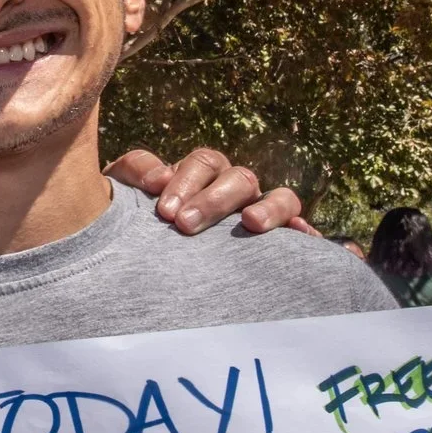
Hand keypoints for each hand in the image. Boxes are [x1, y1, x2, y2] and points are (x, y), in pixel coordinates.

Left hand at [107, 146, 309, 234]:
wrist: (140, 269)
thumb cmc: (134, 230)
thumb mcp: (125, 201)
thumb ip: (134, 176)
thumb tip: (159, 177)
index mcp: (202, 176)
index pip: (203, 163)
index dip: (184, 180)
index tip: (163, 210)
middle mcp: (235, 191)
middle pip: (239, 178)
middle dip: (213, 199)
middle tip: (184, 224)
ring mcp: (262, 215)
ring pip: (281, 197)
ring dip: (268, 206)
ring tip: (251, 224)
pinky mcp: (282, 247)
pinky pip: (303, 233)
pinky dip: (306, 232)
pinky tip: (304, 237)